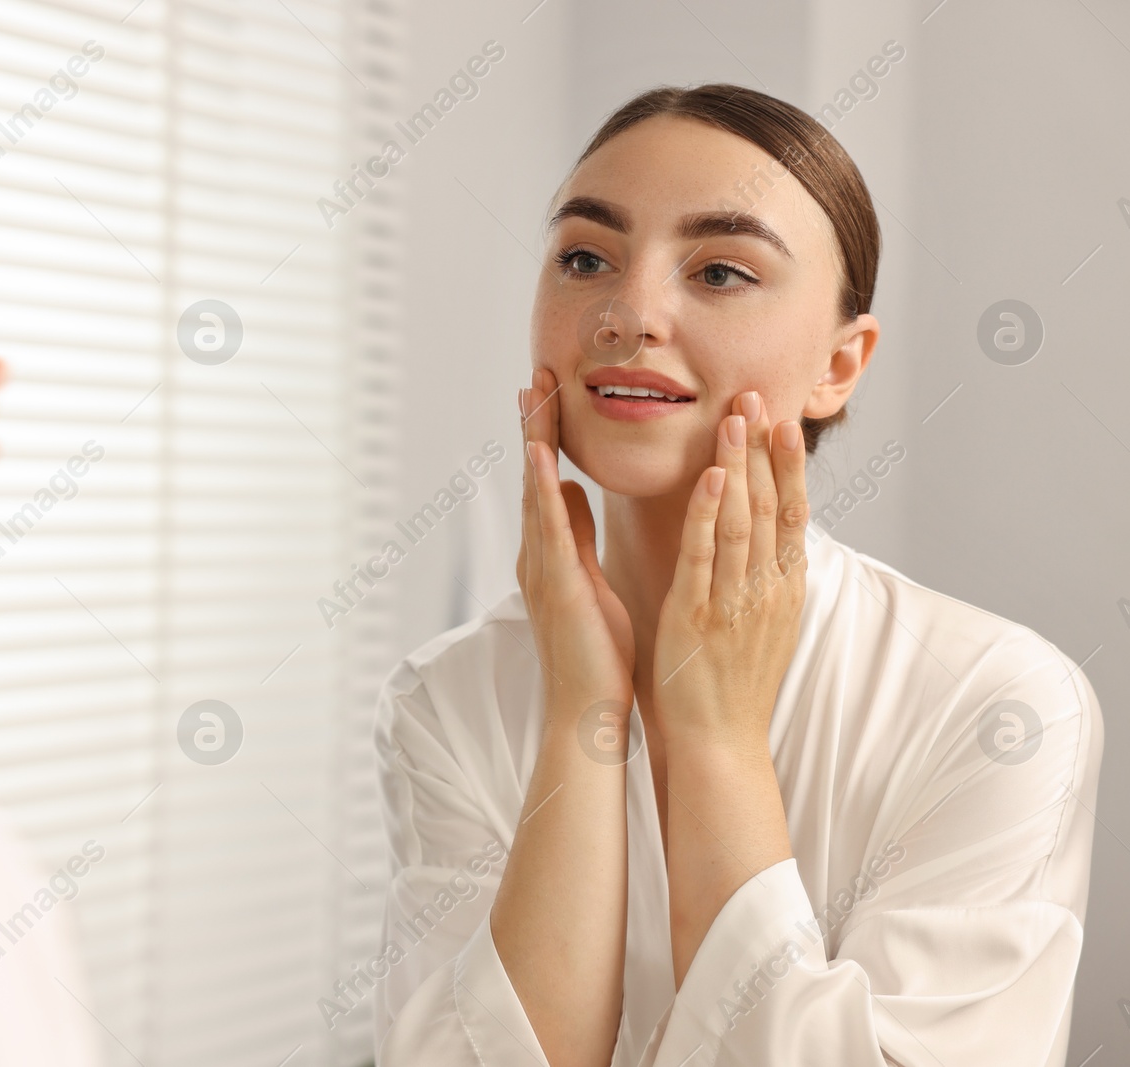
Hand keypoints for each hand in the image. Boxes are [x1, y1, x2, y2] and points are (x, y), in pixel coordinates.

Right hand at [517, 367, 634, 739]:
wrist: (588, 709)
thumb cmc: (596, 652)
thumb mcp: (589, 579)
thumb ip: (577, 534)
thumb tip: (572, 490)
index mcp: (549, 552)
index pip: (548, 481)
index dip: (547, 436)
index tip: (549, 392)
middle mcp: (537, 553)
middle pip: (534, 475)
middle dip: (535, 425)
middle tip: (534, 373)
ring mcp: (541, 567)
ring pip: (536, 491)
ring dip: (535, 442)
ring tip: (532, 395)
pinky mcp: (556, 584)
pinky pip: (549, 528)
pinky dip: (543, 489)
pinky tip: (540, 456)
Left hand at [650, 390, 807, 750]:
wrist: (721, 743)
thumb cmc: (734, 685)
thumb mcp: (766, 625)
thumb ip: (768, 579)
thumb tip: (774, 539)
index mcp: (784, 590)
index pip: (793, 513)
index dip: (788, 464)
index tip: (782, 419)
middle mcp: (768, 590)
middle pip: (773, 505)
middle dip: (765, 448)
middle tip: (758, 394)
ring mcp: (736, 602)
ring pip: (743, 521)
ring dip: (740, 465)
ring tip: (735, 417)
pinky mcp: (699, 616)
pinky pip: (706, 556)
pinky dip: (709, 513)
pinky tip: (711, 477)